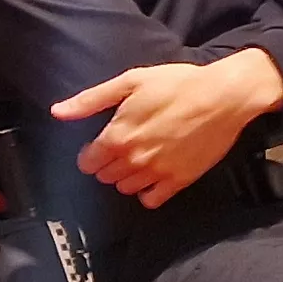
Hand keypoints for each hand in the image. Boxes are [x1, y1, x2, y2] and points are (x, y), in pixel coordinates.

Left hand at [52, 50, 282, 209]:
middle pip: (105, 176)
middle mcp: (133, 160)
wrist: (225, 96)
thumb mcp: (131, 81)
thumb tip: (57, 112)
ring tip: (141, 158)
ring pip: (125, 188)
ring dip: (127, 176)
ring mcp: (157, 173)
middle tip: (125, 146)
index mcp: (117, 136)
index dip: (90, 153)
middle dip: (109, 163)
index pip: (87, 162)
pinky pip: (151, 200)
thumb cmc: (179, 84)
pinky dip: (148, 191)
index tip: (101, 144)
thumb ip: (91, 100)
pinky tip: (155, 174)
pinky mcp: (179, 181)